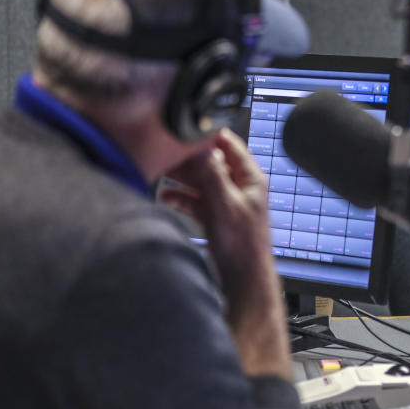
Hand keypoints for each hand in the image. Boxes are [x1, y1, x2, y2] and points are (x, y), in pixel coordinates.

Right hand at [161, 128, 269, 277]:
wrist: (243, 276)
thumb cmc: (244, 245)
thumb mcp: (226, 205)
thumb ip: (214, 177)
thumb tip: (203, 151)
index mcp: (249, 178)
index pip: (229, 145)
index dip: (208, 136)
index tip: (185, 132)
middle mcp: (237, 185)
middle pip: (210, 162)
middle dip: (187, 159)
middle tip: (165, 155)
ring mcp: (224, 199)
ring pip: (199, 180)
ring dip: (180, 178)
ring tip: (160, 173)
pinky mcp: (212, 213)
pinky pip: (193, 199)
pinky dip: (180, 197)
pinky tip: (165, 197)